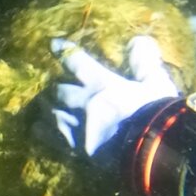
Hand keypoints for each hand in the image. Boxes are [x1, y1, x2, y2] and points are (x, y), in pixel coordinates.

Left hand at [50, 35, 178, 155]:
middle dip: (57, 88)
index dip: (64, 51)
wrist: (152, 155)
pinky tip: (38, 128)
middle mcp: (84, 104)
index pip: (77, 61)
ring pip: (53, 114)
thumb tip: (137, 41)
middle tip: (54, 87)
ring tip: (44, 107)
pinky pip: (52, 138)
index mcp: (102, 85)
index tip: (53, 44)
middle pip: (60, 90)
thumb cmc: (158, 117)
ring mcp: (77, 127)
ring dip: (49, 109)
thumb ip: (145, 63)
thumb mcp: (157, 86)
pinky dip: (44, 131)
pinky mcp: (75, 150)